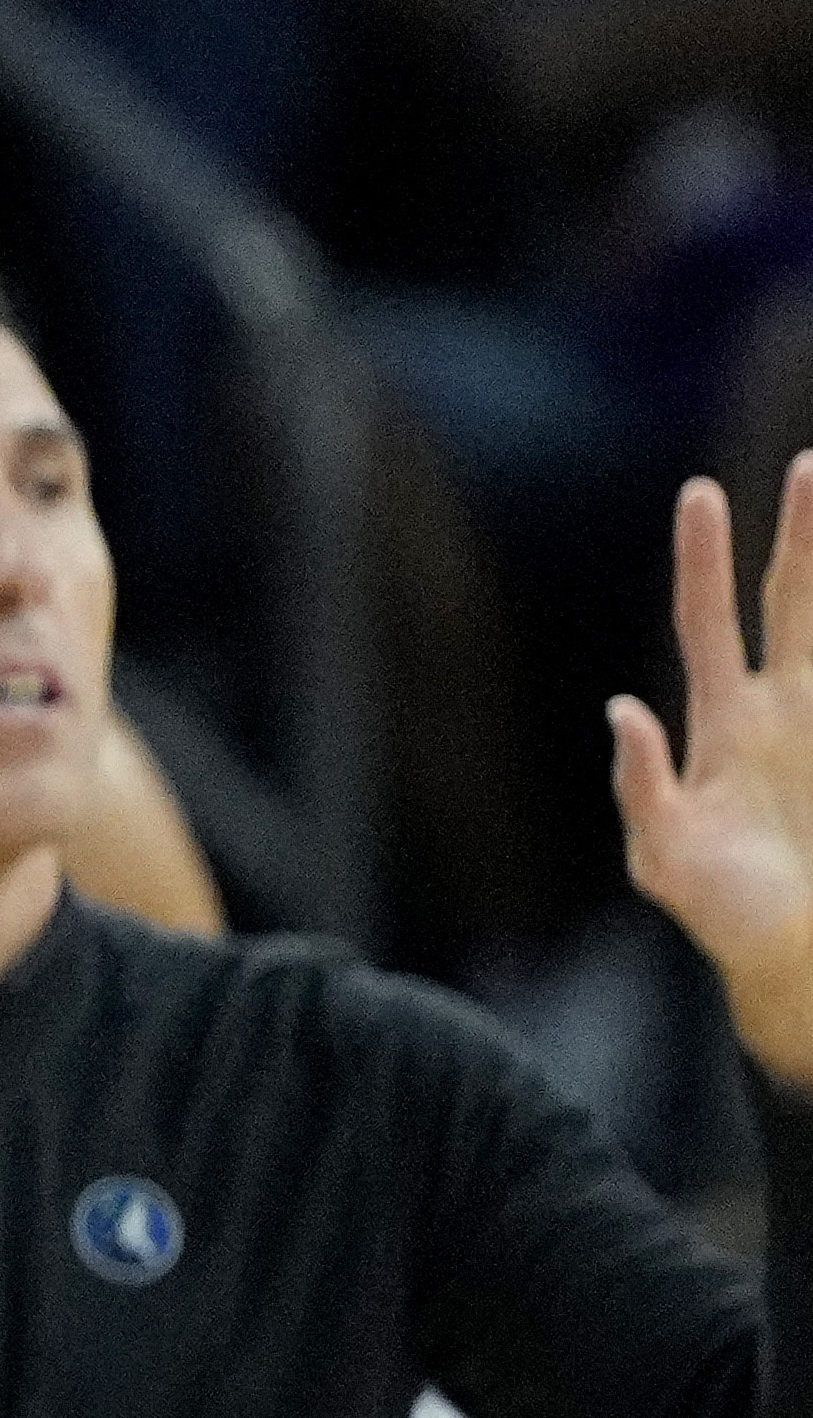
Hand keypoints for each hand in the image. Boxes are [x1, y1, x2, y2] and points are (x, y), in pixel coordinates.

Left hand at [613, 453, 812, 1080]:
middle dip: (802, 534)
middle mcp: (778, 709)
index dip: (705, 560)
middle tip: (812, 462)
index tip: (702, 490)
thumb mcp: (663, 854)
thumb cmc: (718, 908)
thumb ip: (641, 786)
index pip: (709, 621)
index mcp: (723, 724)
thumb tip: (623, 709)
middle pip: (791, 600)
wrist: (793, 955)